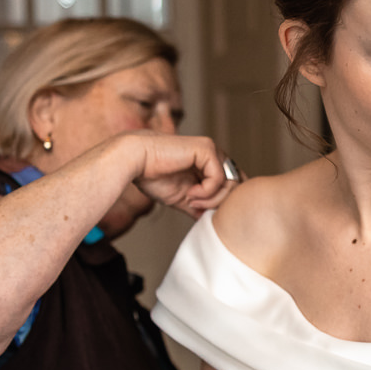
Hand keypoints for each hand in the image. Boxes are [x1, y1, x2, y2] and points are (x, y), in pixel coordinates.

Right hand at [106, 130, 236, 216]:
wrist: (133, 161)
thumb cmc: (152, 177)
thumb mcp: (183, 197)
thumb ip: (200, 205)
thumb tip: (211, 220)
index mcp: (208, 164)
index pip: (233, 184)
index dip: (224, 201)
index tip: (203, 211)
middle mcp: (213, 154)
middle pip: (237, 185)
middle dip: (220, 202)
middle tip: (198, 207)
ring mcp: (211, 150)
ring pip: (231, 182)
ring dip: (213, 198)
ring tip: (193, 200)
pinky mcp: (206, 149)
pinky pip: (219, 178)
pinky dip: (207, 191)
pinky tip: (191, 192)